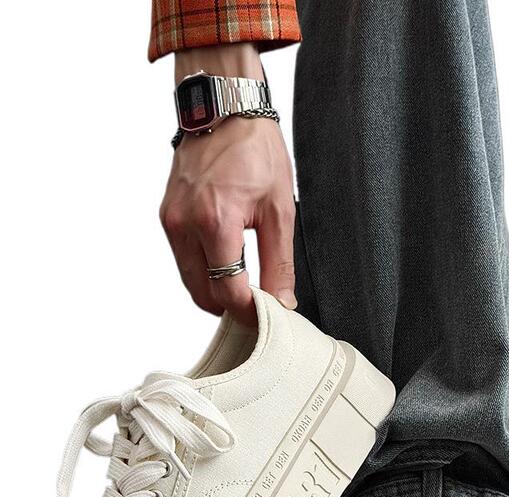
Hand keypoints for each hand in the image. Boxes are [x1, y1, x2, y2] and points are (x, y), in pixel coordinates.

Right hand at [160, 46, 296, 327]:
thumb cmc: (255, 149)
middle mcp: (185, 224)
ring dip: (216, 292)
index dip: (249, 311)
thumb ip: (279, 262)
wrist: (224, 109)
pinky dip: (204, 271)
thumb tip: (281, 302)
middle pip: (203, 295)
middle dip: (231, 307)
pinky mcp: (167, 217)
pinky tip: (226, 264)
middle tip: (258, 305)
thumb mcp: (280, 209)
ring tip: (245, 286)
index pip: (228, 291)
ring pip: (191, 282)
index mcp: (216, 221)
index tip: (268, 314)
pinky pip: (184, 261)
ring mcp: (171, 221)